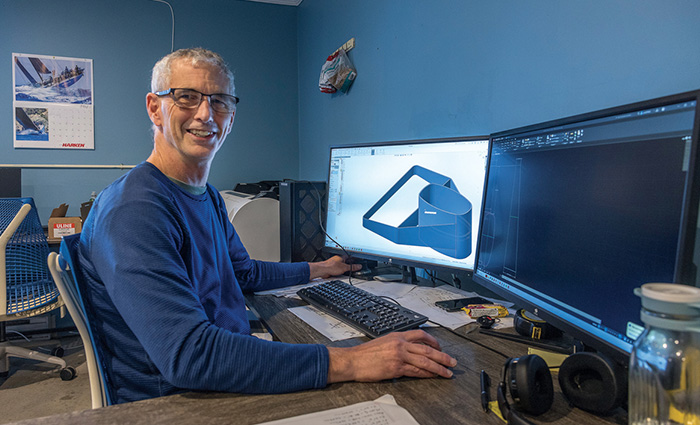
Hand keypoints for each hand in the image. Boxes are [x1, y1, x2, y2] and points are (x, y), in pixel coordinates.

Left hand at [308, 255, 361, 278]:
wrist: (322, 270)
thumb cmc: (331, 266)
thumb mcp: (344, 267)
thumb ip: (352, 267)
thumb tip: (359, 266)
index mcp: (342, 257)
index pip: (350, 257)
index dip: (355, 259)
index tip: (359, 262)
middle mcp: (338, 259)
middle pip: (347, 261)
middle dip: (350, 265)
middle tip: (355, 268)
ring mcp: (335, 263)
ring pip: (342, 265)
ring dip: (346, 269)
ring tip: (349, 271)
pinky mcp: (332, 268)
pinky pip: (339, 269)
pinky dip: (341, 271)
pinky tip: (342, 274)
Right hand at [326, 330, 456, 382]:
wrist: (352, 360)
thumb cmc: (365, 354)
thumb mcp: (383, 341)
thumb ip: (397, 344)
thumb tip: (409, 350)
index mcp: (397, 335)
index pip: (420, 335)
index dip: (434, 341)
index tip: (440, 347)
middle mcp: (400, 343)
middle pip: (427, 348)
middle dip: (442, 356)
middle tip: (452, 361)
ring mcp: (399, 355)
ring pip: (425, 360)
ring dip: (439, 367)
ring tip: (447, 372)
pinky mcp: (396, 368)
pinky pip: (416, 371)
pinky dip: (426, 374)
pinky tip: (432, 376)